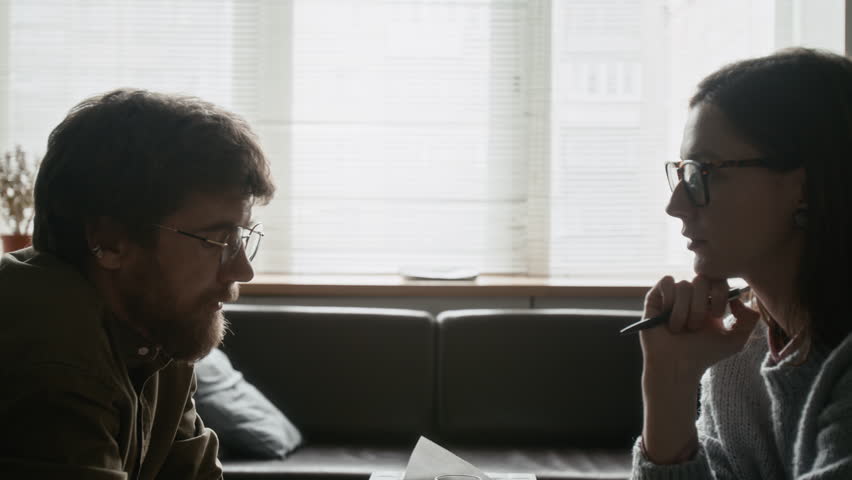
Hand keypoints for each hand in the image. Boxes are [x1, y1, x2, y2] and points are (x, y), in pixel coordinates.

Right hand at [640, 275, 760, 380]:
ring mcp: (673, 295)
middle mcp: (692, 295)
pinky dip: (669, 300)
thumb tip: (738, 297)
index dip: (720, 295)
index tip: (717, 315)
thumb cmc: (704, 354)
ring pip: (683, 285)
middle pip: (701, 280)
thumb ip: (750, 319)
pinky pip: (667, 282)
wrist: (677, 365)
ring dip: (683, 311)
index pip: (719, 280)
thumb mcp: (736, 340)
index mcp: (710, 301)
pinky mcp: (656, 297)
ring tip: (679, 328)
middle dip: (700, 306)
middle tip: (695, 326)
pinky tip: (666, 316)